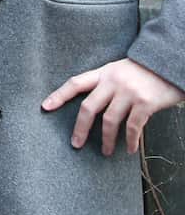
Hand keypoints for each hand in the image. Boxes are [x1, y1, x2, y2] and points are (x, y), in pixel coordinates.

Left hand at [42, 58, 184, 155]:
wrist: (169, 63)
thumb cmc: (143, 71)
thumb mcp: (119, 71)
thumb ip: (105, 85)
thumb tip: (91, 108)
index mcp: (103, 73)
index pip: (75, 83)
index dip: (59, 95)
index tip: (45, 107)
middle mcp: (113, 82)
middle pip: (88, 107)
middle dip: (80, 128)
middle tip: (76, 144)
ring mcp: (129, 92)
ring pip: (110, 120)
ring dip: (106, 139)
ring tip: (106, 151)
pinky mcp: (145, 103)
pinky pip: (133, 126)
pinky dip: (130, 140)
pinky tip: (129, 148)